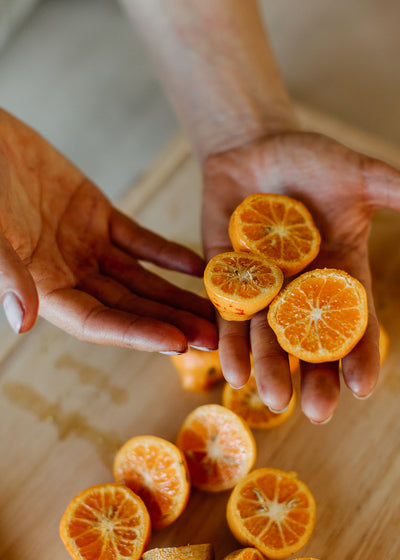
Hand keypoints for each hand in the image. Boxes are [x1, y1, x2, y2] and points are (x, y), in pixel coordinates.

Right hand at [0, 110, 216, 351]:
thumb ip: (7, 273)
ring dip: (177, 295)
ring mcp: (86, 246)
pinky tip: (199, 265)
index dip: (137, 334)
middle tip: (216, 337)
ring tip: (219, 311)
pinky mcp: (98, 216)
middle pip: (129, 308)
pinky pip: (141, 240)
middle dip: (171, 323)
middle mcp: (68, 274)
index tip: (179, 343)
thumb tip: (23, 321)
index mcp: (41, 287)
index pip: (97, 322)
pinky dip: (168, 253)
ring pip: (141, 279)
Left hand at [202, 130, 399, 421]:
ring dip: (270, 369)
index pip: (356, 322)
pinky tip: (232, 370)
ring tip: (273, 401)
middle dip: (316, 377)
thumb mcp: (365, 177)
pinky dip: (230, 342)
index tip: (363, 386)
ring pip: (268, 337)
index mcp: (342, 273)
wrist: (255, 145)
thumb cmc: (313, 160)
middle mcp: (303, 290)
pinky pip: (228, 316)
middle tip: (320, 412)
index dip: (360, 354)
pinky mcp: (225, 279)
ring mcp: (263, 288)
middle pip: (312, 343)